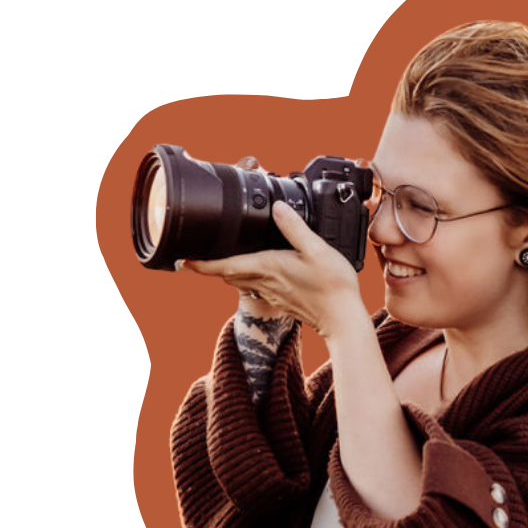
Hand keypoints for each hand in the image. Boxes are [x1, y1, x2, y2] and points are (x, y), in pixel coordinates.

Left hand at [179, 156, 365, 338]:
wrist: (343, 320)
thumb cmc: (333, 287)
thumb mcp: (317, 250)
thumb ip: (295, 228)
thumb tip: (277, 208)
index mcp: (268, 268)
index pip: (226, 266)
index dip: (202, 264)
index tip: (184, 261)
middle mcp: (265, 283)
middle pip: (228, 275)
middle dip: (211, 266)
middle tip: (196, 257)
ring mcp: (272, 294)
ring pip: (240, 282)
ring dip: (227, 272)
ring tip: (219, 261)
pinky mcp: (281, 301)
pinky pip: (256, 288)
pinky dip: (246, 278)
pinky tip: (255, 271)